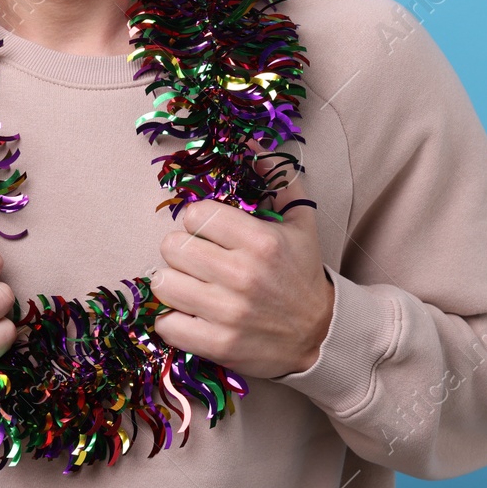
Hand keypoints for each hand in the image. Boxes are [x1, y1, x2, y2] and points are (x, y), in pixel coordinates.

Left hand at [150, 146, 333, 378]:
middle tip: (195, 258)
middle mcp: (242, 275)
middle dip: (180, 249)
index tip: (206, 231)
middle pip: (171, 246)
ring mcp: (228, 313)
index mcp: (260, 241)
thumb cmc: (304, 274)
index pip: (195, 214)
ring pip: (163, 283)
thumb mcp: (300, 221)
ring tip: (190, 284)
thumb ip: (277, 178)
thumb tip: (251, 143)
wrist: (322, 336)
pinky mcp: (218, 345)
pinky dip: (171, 319)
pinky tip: (189, 313)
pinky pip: (166, 325)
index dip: (195, 220)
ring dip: (172, 282)